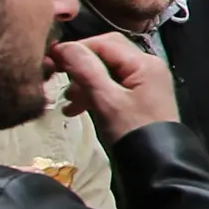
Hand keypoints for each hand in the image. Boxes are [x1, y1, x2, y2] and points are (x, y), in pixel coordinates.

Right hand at [48, 30, 178, 139]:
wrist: (157, 165)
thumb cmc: (132, 131)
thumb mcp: (106, 100)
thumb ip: (86, 70)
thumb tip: (64, 47)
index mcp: (144, 63)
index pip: (104, 42)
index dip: (77, 49)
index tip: (52, 61)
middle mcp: (147, 67)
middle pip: (106, 55)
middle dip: (81, 67)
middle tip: (59, 79)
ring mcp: (145, 83)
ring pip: (107, 73)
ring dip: (85, 84)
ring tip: (70, 103)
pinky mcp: (140, 99)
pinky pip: (113, 88)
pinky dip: (94, 95)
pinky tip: (76, 109)